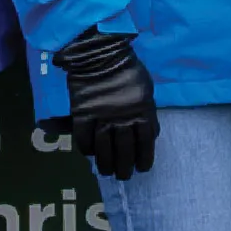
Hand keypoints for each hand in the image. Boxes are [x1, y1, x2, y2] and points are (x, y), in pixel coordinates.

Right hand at [50, 27, 156, 179]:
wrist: (99, 54)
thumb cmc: (128, 69)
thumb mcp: (146, 90)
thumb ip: (147, 111)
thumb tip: (148, 133)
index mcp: (143, 111)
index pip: (146, 143)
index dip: (144, 159)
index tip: (142, 168)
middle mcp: (123, 118)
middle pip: (125, 151)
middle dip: (125, 167)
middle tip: (123, 176)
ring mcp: (101, 118)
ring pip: (104, 150)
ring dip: (105, 164)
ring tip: (107, 172)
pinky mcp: (82, 115)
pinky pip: (83, 139)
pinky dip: (87, 150)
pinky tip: (90, 155)